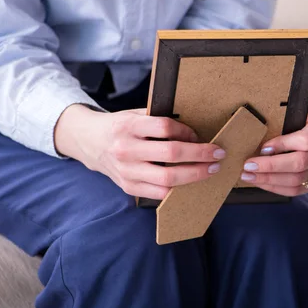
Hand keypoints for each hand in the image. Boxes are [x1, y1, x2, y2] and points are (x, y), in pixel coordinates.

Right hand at [55, 105, 225, 199]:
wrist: (89, 141)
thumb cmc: (120, 126)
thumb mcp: (135, 115)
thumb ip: (158, 121)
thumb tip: (194, 132)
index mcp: (128, 126)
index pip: (165, 127)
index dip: (187, 131)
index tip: (200, 136)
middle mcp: (126, 149)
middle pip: (171, 154)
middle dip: (200, 155)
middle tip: (218, 154)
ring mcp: (126, 171)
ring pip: (167, 177)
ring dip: (194, 174)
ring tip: (210, 170)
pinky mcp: (128, 186)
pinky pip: (158, 193)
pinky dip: (178, 188)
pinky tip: (191, 182)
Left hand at [239, 113, 307, 195]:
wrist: (303, 132)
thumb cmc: (292, 123)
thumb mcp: (289, 117)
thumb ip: (278, 124)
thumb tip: (253, 134)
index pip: (306, 140)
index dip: (283, 145)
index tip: (263, 148)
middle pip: (301, 162)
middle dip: (271, 165)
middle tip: (249, 165)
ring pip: (297, 179)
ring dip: (269, 179)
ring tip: (249, 175)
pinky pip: (296, 190)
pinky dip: (275, 187)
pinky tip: (261, 182)